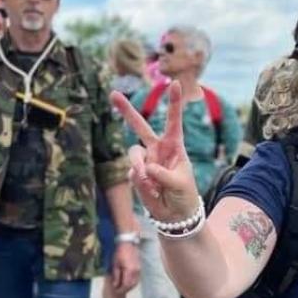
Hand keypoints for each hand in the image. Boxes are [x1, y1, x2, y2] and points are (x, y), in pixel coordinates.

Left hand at [110, 242, 140, 294]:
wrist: (128, 244)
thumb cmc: (120, 253)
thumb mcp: (115, 264)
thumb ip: (116, 276)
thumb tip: (115, 285)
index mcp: (130, 270)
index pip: (126, 284)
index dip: (121, 289)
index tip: (116, 291)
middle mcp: (136, 271)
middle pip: (132, 285)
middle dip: (125, 289)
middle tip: (118, 290)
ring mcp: (139, 269)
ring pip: (136, 282)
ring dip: (129, 286)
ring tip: (122, 287)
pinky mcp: (140, 268)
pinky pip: (137, 278)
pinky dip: (132, 282)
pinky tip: (127, 282)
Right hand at [111, 81, 198, 222]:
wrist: (175, 214)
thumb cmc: (185, 194)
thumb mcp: (181, 183)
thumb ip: (164, 175)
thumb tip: (146, 168)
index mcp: (174, 146)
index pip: (173, 121)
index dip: (174, 103)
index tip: (176, 83)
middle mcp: (157, 150)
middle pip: (140, 126)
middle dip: (126, 111)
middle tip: (113, 94)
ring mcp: (145, 161)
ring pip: (134, 154)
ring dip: (140, 166)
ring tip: (152, 182)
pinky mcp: (136, 174)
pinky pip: (133, 173)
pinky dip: (142, 183)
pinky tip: (152, 191)